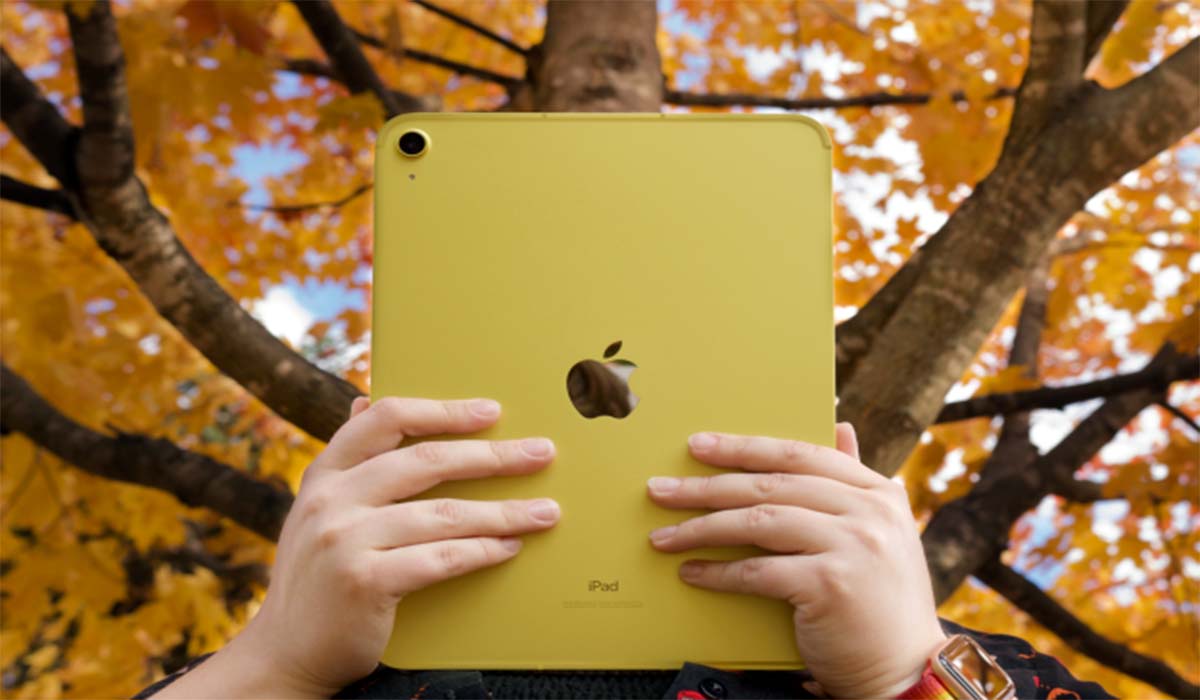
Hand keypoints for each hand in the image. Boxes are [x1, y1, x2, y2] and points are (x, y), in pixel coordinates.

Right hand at [158, 397, 559, 697]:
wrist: (284, 655)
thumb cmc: (318, 576)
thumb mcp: (319, 509)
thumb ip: (350, 463)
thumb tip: (366, 398)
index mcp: (325, 472)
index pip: (387, 418)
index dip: (443, 411)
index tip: (491, 411)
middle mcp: (331, 498)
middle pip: (427, 461)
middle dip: (494, 456)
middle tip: (542, 453)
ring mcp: (345, 539)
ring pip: (444, 514)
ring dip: (504, 512)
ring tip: (545, 512)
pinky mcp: (364, 582)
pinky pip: (441, 559)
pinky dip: (482, 552)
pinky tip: (510, 548)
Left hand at [647, 424, 944, 698]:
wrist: (907, 671)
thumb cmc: (882, 604)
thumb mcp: (881, 533)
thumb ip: (854, 484)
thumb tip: (839, 425)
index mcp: (878, 492)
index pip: (800, 455)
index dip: (745, 447)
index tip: (698, 445)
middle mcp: (869, 512)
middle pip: (771, 484)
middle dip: (707, 485)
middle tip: (660, 489)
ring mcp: (853, 546)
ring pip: (759, 521)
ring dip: (702, 528)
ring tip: (663, 536)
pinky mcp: (831, 585)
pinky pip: (758, 571)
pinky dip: (719, 573)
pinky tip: (691, 572)